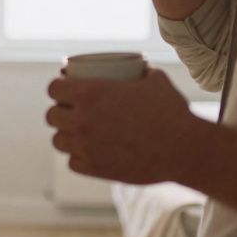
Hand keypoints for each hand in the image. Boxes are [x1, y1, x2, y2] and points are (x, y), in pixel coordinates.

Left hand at [44, 68, 200, 184]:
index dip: (57, 89)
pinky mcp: (95, 169)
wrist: (184, 149)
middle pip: (51, 116)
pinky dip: (78, 158)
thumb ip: (142, 72)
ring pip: (58, 142)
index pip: (54, 89)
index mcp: (90, 93)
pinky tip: (85, 154)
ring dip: (65, 136)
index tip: (63, 90)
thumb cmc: (172, 112)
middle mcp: (82, 120)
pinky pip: (73, 163)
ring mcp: (86, 146)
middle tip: (69, 113)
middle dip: (58, 113)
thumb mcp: (156, 80)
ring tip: (74, 134)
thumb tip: (142, 68)